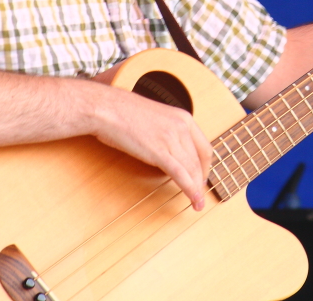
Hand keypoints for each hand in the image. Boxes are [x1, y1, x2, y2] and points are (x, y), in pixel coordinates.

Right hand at [89, 81, 212, 210]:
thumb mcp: (155, 118)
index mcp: (183, 117)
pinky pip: (180, 175)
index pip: (204, 147)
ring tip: (198, 204)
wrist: (106, 108)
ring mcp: (171, 138)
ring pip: (192, 169)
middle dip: (201, 180)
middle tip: (199, 194)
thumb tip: (169, 149)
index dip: (206, 166)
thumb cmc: (122, 112)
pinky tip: (193, 200)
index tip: (202, 177)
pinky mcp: (159, 151)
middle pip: (200, 161)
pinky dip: (190, 190)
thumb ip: (167, 131)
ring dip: (197, 189)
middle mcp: (182, 126)